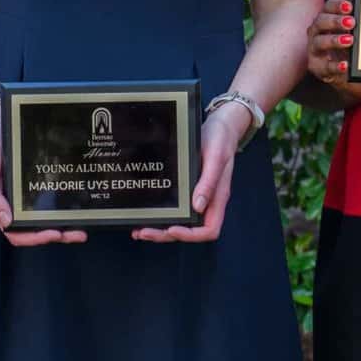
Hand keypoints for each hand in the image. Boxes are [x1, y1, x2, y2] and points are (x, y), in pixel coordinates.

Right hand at [0, 88, 85, 246]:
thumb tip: (7, 222)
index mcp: (3, 203)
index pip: (17, 232)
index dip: (36, 239)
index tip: (54, 234)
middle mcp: (17, 200)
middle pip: (37, 227)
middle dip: (59, 234)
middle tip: (78, 233)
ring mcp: (28, 189)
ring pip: (47, 214)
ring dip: (64, 222)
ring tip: (81, 223)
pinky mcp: (38, 175)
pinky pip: (52, 193)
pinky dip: (65, 201)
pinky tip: (78, 199)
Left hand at [133, 100, 242, 242]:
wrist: (220, 125)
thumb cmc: (221, 139)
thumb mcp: (216, 157)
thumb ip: (208, 182)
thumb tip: (198, 205)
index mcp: (217, 198)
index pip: (209, 230)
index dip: (190, 235)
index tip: (172, 228)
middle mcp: (207, 201)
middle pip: (190, 230)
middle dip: (166, 235)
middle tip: (143, 232)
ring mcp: (197, 196)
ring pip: (181, 222)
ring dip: (161, 229)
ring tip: (140, 229)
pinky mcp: (188, 189)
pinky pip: (176, 207)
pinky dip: (162, 214)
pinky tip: (148, 213)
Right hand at [306, 0, 360, 105]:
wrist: (345, 74)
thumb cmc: (349, 49)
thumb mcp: (354, 35)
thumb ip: (359, 26)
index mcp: (325, 20)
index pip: (327, 8)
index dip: (336, 6)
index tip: (349, 7)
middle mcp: (317, 33)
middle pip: (320, 22)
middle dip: (335, 21)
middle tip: (351, 22)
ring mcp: (315, 50)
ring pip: (319, 42)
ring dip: (334, 40)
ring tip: (349, 40)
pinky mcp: (317, 68)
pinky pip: (325, 66)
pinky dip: (335, 66)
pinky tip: (346, 65)